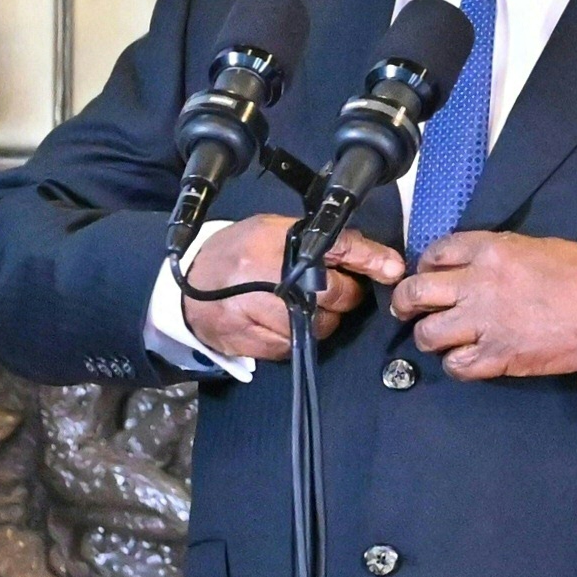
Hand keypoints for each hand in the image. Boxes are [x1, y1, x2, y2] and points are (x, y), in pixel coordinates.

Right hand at [181, 216, 405, 362]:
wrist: (184, 288)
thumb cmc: (234, 254)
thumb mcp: (271, 231)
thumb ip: (315, 241)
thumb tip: (370, 257)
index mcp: (275, 240)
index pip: (337, 247)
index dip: (370, 259)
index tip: (392, 270)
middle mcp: (268, 276)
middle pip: (336, 294)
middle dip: (344, 295)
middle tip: (332, 290)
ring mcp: (260, 312)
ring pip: (321, 326)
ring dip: (322, 319)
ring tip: (297, 305)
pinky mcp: (253, 342)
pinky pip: (296, 345)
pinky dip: (296, 337)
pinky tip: (278, 322)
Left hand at [387, 232, 576, 379]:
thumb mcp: (533, 247)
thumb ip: (496, 256)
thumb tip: (471, 269)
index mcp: (489, 252)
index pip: (435, 253)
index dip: (425, 267)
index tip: (429, 277)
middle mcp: (477, 284)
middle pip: (416, 293)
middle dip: (405, 304)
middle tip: (408, 311)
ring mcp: (485, 323)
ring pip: (428, 334)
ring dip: (430, 337)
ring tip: (442, 339)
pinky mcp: (498, 356)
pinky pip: (456, 365)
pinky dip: (457, 364)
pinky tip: (468, 359)